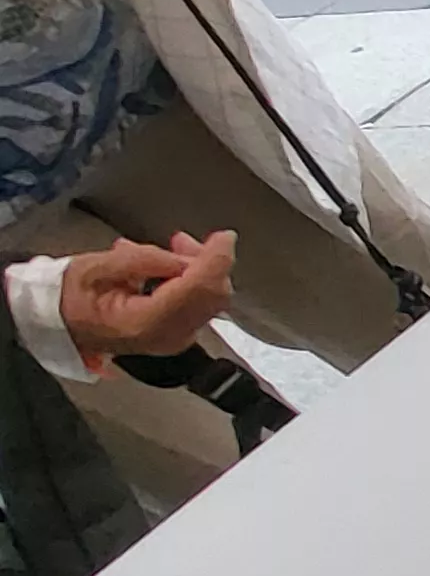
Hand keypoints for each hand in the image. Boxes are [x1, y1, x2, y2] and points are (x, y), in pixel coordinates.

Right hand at [56, 231, 231, 361]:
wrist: (59, 325)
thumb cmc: (70, 297)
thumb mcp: (95, 267)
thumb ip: (143, 260)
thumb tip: (182, 257)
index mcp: (147, 322)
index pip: (199, 289)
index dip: (217, 259)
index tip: (224, 236)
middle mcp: (169, 336)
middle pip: (212, 294)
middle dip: (206, 261)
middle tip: (180, 240)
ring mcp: (176, 339)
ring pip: (209, 298)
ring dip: (197, 268)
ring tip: (166, 250)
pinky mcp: (178, 335)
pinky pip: (199, 303)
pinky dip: (191, 280)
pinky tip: (164, 268)